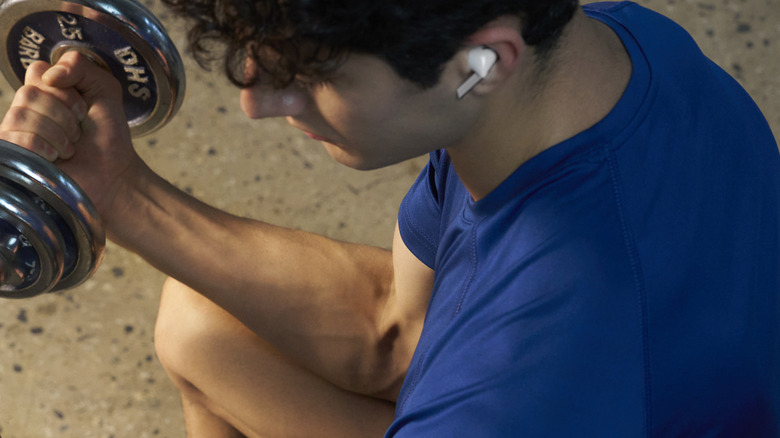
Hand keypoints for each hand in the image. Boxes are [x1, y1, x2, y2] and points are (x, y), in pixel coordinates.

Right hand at [0, 51, 141, 223]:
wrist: (112, 173)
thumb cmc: (108, 134)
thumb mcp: (105, 90)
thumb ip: (80, 66)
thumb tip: (49, 75)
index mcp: (44, 89)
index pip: (37, 70)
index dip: (65, 91)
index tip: (84, 110)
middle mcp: (25, 107)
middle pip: (29, 93)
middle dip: (64, 115)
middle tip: (78, 132)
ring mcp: (16, 130)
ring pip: (21, 115)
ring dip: (57, 133)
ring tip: (70, 147)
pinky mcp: (13, 154)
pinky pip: (16, 138)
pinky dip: (43, 147)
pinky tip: (56, 157)